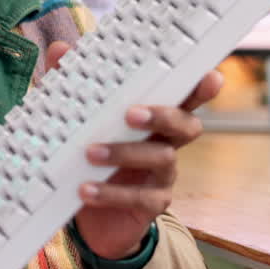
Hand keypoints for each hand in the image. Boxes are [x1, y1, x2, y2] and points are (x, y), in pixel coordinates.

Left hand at [45, 41, 223, 259]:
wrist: (91, 219)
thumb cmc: (91, 158)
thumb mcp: (79, 120)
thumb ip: (72, 85)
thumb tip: (60, 49)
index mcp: (154, 119)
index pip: (183, 98)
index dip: (200, 88)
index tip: (210, 76)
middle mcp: (165, 144)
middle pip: (186, 125)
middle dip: (164, 116)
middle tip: (131, 114)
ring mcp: (162, 176)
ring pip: (162, 158)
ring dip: (125, 153)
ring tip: (91, 152)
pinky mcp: (151, 205)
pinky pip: (141, 198)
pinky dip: (112, 193)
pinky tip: (86, 190)